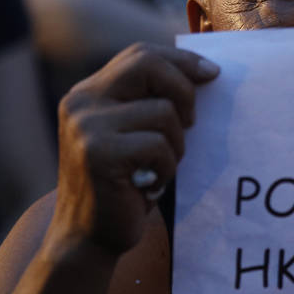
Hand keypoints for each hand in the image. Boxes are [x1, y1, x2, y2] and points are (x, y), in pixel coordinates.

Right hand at [48, 43, 219, 256]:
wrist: (87, 239)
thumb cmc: (123, 184)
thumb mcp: (132, 133)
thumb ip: (150, 101)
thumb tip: (205, 73)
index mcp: (88, 93)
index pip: (140, 55)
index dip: (180, 60)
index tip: (212, 73)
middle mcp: (81, 102)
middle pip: (147, 65)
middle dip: (184, 89)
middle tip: (193, 122)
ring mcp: (86, 126)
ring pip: (163, 112)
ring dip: (176, 144)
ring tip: (159, 167)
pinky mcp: (99, 153)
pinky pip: (159, 145)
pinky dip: (167, 167)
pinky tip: (150, 185)